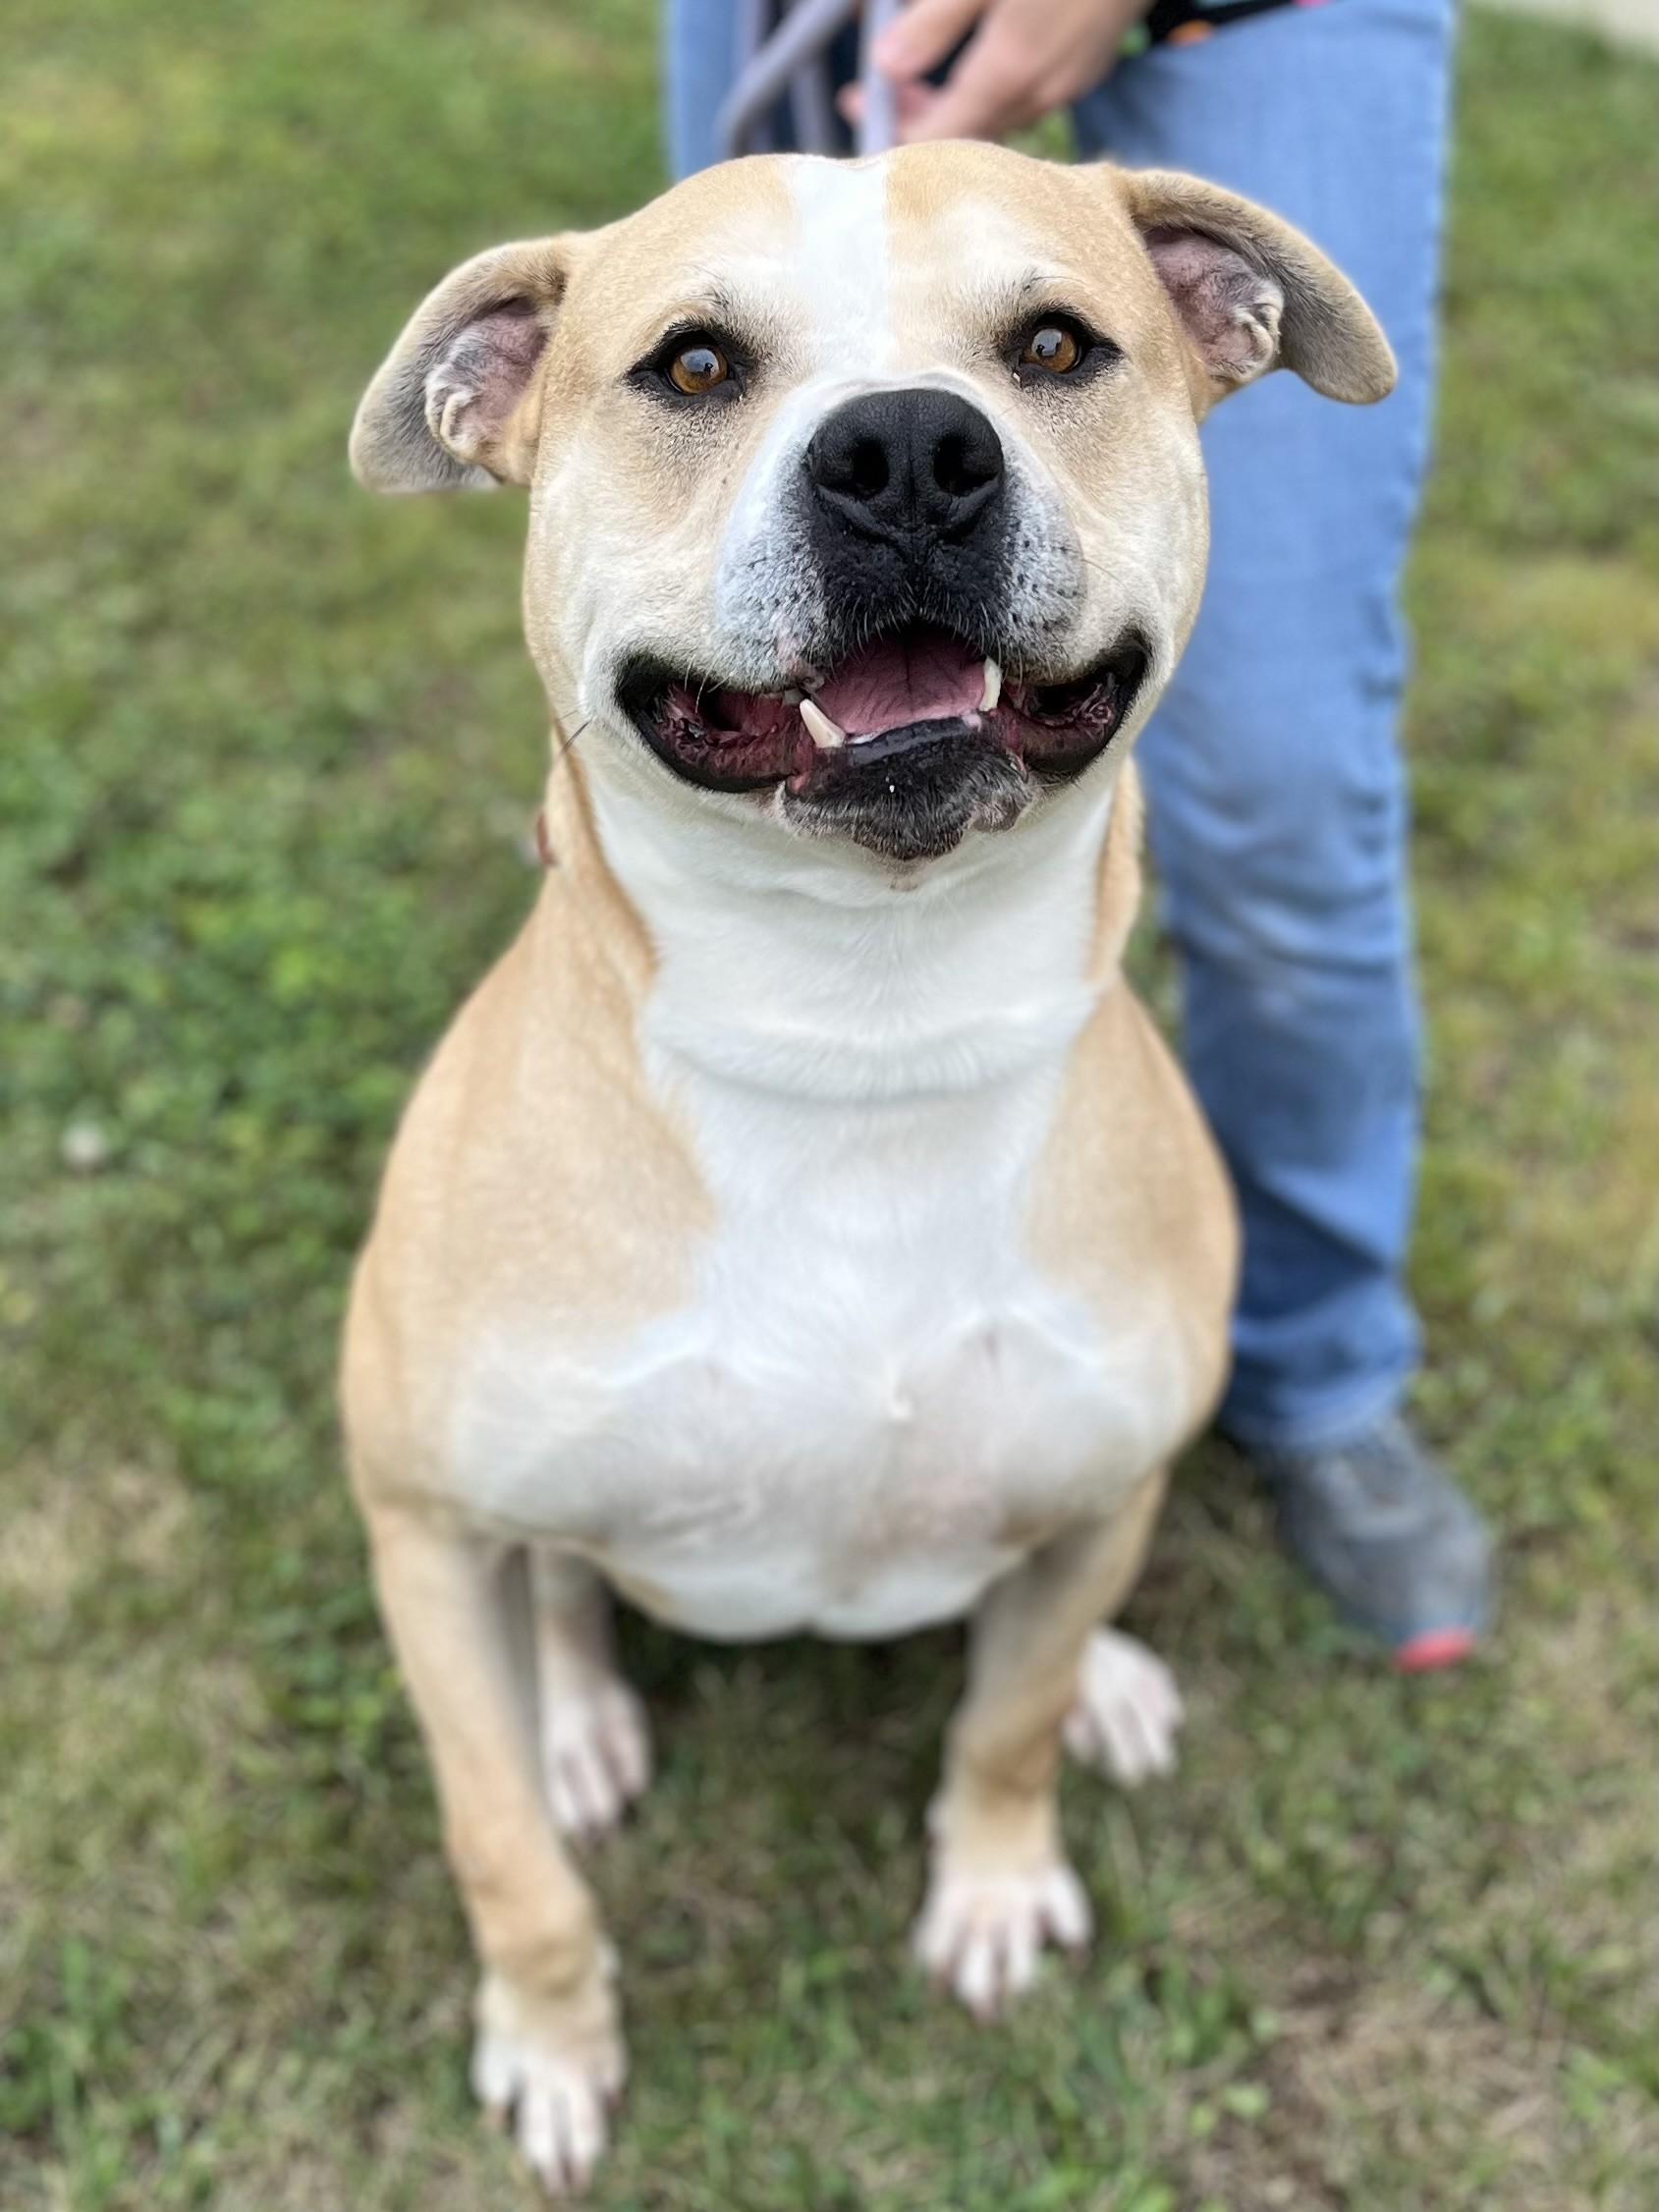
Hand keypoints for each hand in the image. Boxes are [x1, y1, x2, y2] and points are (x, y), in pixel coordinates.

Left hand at [855, 0, 1145, 143]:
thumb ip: (934, 23)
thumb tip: (887, 65)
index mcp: (1009, 72)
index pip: (938, 136)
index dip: (893, 129)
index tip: (858, 105)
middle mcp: (1041, 93)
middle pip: (966, 133)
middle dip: (920, 116)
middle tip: (883, 85)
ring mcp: (1070, 83)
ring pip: (997, 117)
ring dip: (957, 104)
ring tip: (922, 74)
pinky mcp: (1086, 68)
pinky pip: (1026, 98)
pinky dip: (991, 92)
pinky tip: (978, 64)